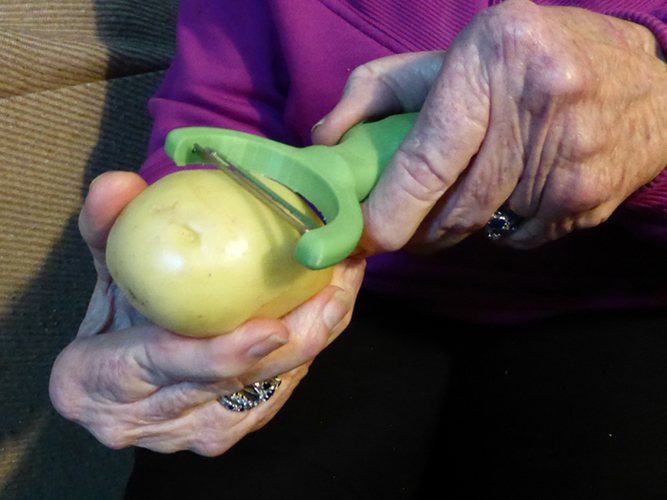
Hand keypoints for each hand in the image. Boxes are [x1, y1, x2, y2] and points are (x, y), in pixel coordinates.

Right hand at [49, 171, 364, 455]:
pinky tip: (330, 312)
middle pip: (235, 387)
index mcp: (103, 381)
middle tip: (337, 283)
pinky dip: (306, 353)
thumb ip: (104, 228)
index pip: (167, 366)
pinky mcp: (229, 430)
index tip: (271, 328)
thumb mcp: (101, 274)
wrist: (106, 386)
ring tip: (345, 286)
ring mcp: (195, 433)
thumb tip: (117, 184)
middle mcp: (154, 422)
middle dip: (298, 339)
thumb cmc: (104, 328)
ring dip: (314, 341)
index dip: (220, 354)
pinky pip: (275, 394)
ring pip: (267, 393)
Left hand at [313, 0, 666, 251]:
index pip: (428, 157)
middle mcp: (540, 105)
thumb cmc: (534, 59)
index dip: (391, 209)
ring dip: (456, 223)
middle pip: (453, 205)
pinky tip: (513, 188)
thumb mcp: (459, 51)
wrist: (650, 83)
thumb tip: (326, 139)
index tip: (365, 237)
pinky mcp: (589, 200)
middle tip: (398, 227)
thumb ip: (381, 90)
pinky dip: (501, 224)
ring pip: (480, 224)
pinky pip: (515, 236)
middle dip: (417, 228)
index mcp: (496, 56)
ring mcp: (571, 159)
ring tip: (463, 189)